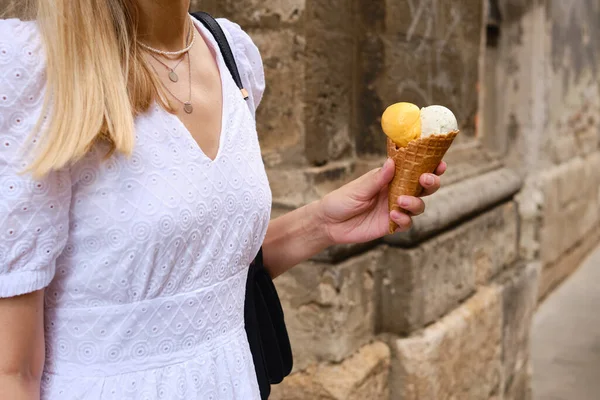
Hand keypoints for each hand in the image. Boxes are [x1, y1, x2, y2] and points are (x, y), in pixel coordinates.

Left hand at [319, 159, 445, 244]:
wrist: (329, 224)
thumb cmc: (341, 200)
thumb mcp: (358, 188)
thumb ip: (377, 178)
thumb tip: (393, 162)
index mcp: (390, 177)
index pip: (414, 169)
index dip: (429, 165)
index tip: (439, 163)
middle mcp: (396, 191)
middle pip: (423, 186)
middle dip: (431, 182)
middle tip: (425, 179)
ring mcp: (395, 208)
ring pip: (418, 205)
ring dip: (415, 202)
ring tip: (401, 201)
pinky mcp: (391, 225)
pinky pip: (407, 223)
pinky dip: (404, 219)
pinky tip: (394, 217)